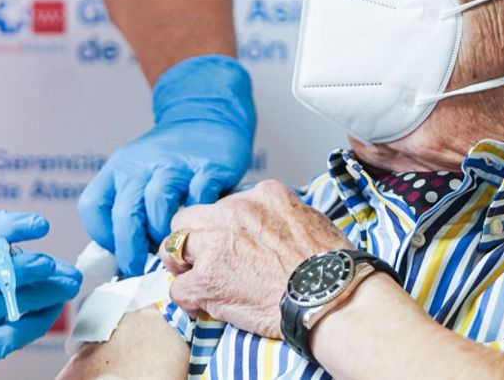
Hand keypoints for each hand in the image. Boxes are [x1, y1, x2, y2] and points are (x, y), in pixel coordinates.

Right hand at [0, 211, 81, 364]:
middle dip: (28, 268)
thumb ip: (3, 242)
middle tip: (55, 265)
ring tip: (68, 284)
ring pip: (14, 303)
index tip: (41, 224)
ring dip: (47, 294)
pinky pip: (17, 332)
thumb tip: (53, 256)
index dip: (11, 226)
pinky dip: (41, 319)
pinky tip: (54, 307)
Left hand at [79, 55, 255, 275]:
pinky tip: (199, 225)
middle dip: (130, 251)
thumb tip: (123, 260)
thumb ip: (127, 208)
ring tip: (172, 247)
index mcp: (118, 169)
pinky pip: (199, 198)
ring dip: (164, 235)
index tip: (120, 252)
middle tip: (140, 270)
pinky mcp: (207, 167)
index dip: (104, 238)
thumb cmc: (168, 161)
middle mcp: (141, 165)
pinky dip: (198, 217)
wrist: (205, 116)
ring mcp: (175, 165)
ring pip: (158, 206)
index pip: (93, 208)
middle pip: (125, 214)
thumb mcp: (136, 174)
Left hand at [158, 180, 350, 337]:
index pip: (225, 205)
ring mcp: (216, 244)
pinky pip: (179, 287)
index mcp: (261, 196)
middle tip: (199, 260)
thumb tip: (272, 226)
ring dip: (181, 266)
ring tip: (192, 280)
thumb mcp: (311, 219)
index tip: (229, 244)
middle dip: (192, 239)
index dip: (223, 228)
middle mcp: (233, 212)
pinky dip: (187, 299)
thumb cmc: (329, 267)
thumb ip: (281, 216)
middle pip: (189, 218)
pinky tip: (201, 307)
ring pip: (173, 247)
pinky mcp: (207, 278)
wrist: (330, 296)